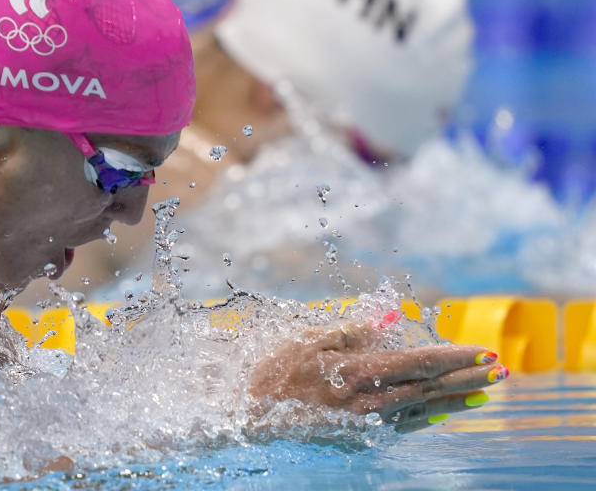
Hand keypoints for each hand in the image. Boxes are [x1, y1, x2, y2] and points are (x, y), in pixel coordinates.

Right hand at [248, 321, 506, 432]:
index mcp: (361, 370)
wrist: (253, 414)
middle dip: (469, 378)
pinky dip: (430, 416)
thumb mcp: (313, 338)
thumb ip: (355, 329)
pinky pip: (405, 424)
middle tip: (501, 371)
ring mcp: (368, 422)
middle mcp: (372, 399)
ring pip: (424, 410)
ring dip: (457, 400)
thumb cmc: (278, 370)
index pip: (423, 362)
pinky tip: (443, 411)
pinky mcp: (361, 436)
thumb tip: (389, 318)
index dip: (457, 356)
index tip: (485, 351)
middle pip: (432, 387)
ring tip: (485, 394)